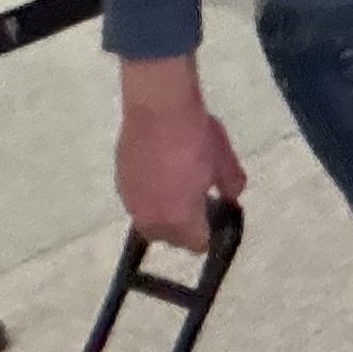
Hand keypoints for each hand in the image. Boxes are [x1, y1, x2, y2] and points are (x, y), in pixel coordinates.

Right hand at [113, 59, 244, 253]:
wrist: (157, 107)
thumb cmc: (195, 135)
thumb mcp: (223, 160)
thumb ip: (230, 185)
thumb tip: (231, 196)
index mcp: (179, 218)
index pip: (197, 244)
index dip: (209, 234)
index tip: (216, 217)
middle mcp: (151, 218)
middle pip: (170, 238)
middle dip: (185, 227)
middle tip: (199, 202)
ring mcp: (131, 201)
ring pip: (150, 221)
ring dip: (164, 213)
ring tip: (179, 186)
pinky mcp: (121, 182)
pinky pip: (138, 201)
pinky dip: (150, 196)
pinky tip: (160, 173)